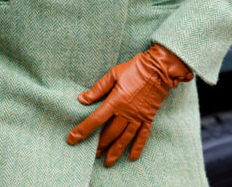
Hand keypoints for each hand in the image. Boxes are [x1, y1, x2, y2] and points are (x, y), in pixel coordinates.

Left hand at [67, 43, 192, 166]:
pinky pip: (143, 136)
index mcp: (116, 101)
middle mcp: (127, 112)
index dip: (83, 130)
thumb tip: (82, 99)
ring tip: (108, 162)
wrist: (158, 69)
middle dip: (100, 144)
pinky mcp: (148, 117)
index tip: (73, 139)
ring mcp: (138, 117)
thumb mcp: (113, 74)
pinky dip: (138, 147)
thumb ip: (98, 88)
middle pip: (110, 133)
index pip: (96, 119)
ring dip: (116, 150)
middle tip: (93, 154)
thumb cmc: (134, 69)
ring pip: (125, 138)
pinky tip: (132, 157)